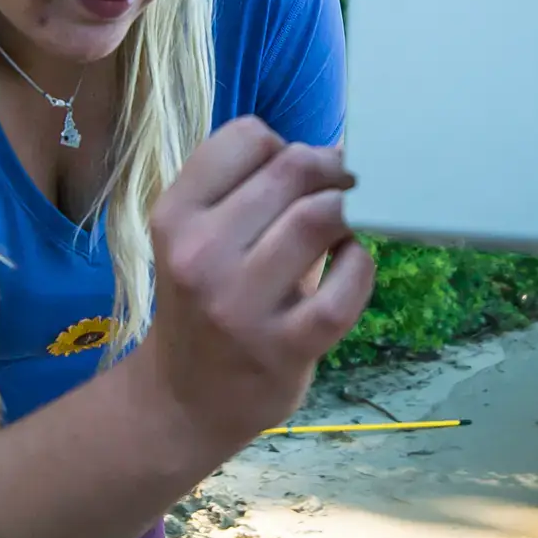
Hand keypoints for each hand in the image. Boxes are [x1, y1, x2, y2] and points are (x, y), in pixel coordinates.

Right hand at [147, 117, 376, 445]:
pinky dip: (361, 266)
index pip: (246, 137)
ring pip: (319, 217)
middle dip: (330, 170)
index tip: (296, 171)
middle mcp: (201, 254)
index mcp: (176, 216)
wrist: (184, 400)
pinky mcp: (283, 347)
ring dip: (345, 215)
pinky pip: (346, 287)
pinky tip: (350, 268)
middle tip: (342, 188)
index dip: (283, 145)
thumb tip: (338, 150)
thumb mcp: (200, 239)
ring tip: (341, 231)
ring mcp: (240, 304)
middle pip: (291, 170)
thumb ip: (254, 193)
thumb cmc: (204, 303)